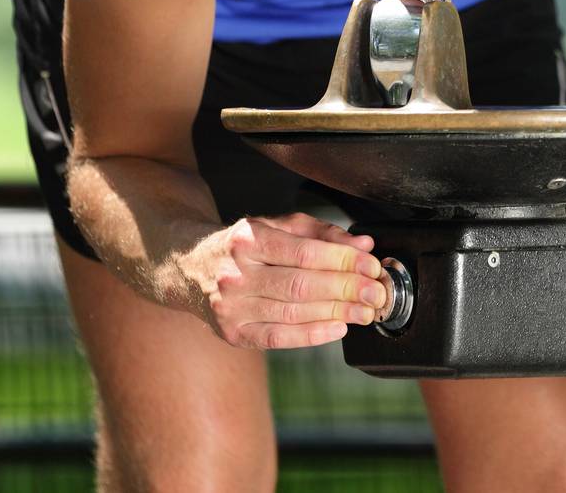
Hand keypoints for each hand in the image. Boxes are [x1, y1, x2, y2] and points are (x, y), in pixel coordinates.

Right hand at [181, 211, 388, 349]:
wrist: (189, 268)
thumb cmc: (243, 245)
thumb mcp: (278, 226)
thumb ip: (322, 234)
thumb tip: (363, 245)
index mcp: (248, 239)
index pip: (304, 252)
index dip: (344, 260)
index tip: (371, 265)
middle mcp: (235, 274)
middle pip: (301, 285)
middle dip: (347, 290)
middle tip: (376, 293)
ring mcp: (231, 307)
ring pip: (293, 313)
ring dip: (337, 314)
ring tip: (365, 312)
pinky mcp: (232, 333)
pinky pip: (279, 338)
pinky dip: (313, 335)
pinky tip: (338, 328)